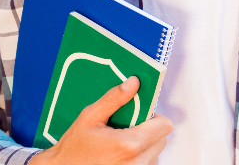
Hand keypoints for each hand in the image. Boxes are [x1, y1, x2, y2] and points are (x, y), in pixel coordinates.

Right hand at [31, 77, 171, 164]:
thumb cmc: (73, 147)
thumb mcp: (90, 118)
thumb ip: (114, 99)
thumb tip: (134, 82)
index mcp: (129, 144)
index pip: (164, 125)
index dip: (154, 118)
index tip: (139, 116)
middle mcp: (137, 162)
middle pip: (162, 138)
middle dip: (148, 131)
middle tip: (126, 129)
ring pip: (155, 152)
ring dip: (144, 146)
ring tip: (120, 144)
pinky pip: (148, 163)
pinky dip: (139, 158)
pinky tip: (120, 155)